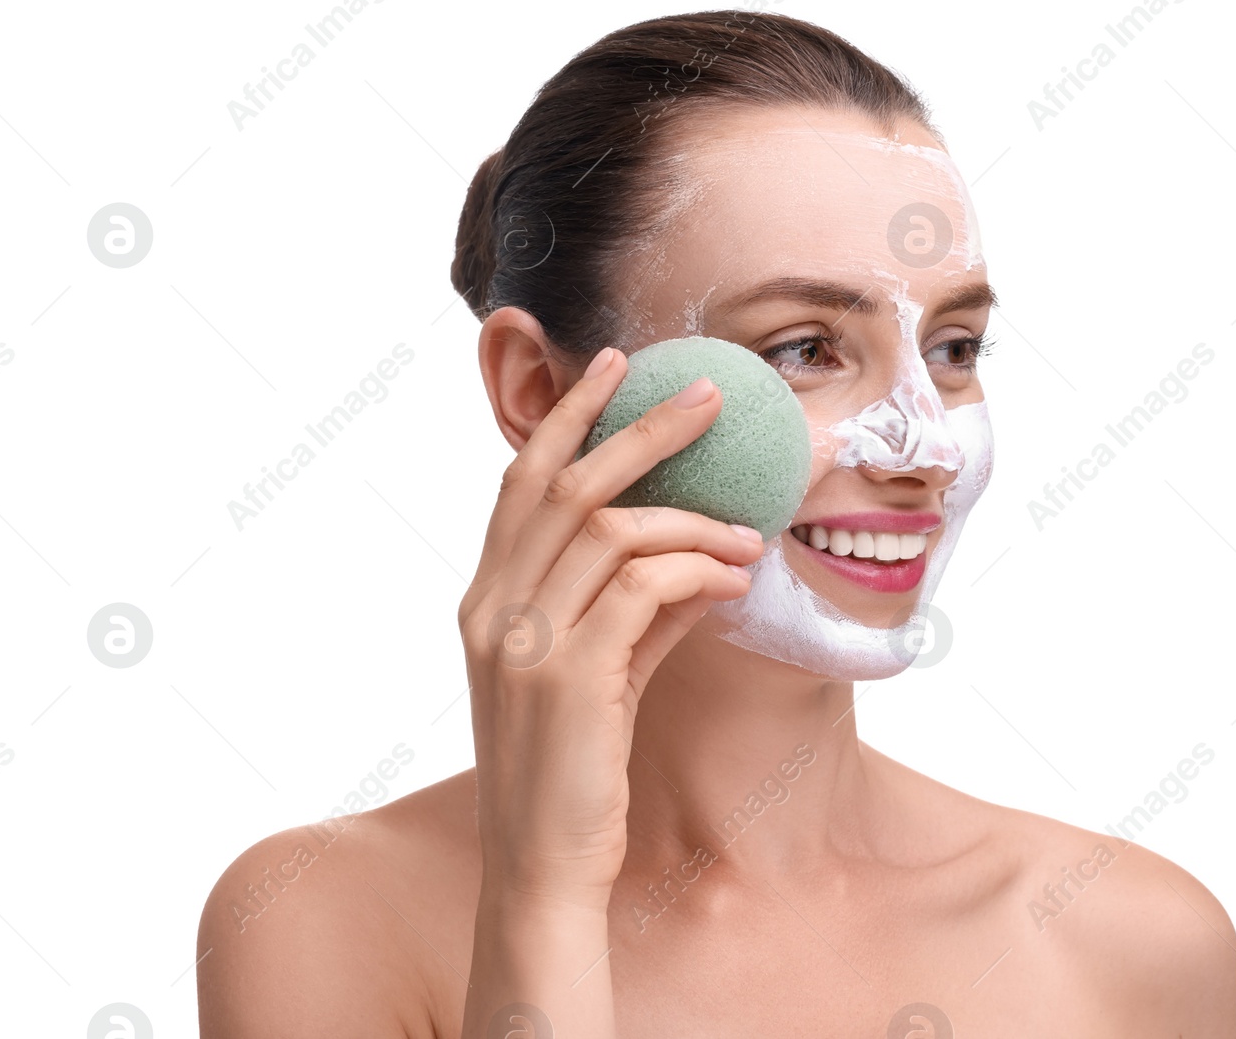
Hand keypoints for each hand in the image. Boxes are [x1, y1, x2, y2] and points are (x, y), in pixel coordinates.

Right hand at [457, 350, 762, 912]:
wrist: (543, 868)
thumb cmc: (572, 768)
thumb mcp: (597, 673)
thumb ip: (635, 610)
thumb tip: (703, 556)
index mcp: (486, 599)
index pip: (521, 481)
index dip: (567, 416)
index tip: (614, 366)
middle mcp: (492, 609)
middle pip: (568, 485)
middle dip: (641, 429)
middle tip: (707, 399)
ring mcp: (523, 642)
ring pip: (613, 532)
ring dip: (695, 522)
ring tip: (749, 534)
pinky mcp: (567, 679)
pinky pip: (643, 590)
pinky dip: (699, 572)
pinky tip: (736, 581)